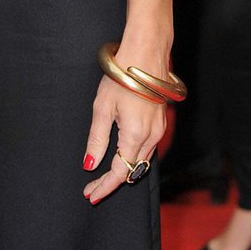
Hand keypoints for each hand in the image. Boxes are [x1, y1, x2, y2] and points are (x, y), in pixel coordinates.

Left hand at [82, 77, 167, 204]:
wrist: (147, 54)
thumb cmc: (122, 77)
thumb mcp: (102, 109)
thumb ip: (97, 139)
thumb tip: (90, 164)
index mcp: (135, 135)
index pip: (120, 172)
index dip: (105, 186)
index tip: (91, 195)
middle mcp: (152, 136)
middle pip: (132, 170)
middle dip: (112, 181)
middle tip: (91, 188)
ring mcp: (159, 130)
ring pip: (141, 160)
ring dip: (123, 170)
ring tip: (101, 178)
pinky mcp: (160, 123)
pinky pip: (147, 148)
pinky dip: (132, 158)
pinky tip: (120, 158)